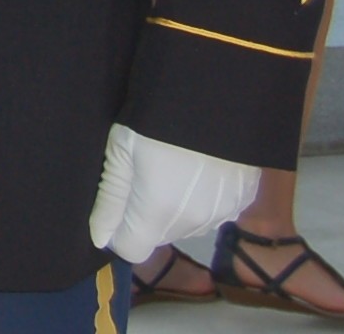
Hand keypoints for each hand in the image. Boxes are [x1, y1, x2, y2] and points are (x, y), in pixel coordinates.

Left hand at [87, 124, 260, 261]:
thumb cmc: (156, 118)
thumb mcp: (121, 151)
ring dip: (175, 208)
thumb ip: (110, 199)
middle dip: (146, 216)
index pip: (132, 249)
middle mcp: (194, 223)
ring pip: (187, 224)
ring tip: (172, 166)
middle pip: (159, 236)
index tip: (117, 203)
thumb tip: (100, 237)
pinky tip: (199, 166)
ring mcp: (223, 212)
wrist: (215, 95)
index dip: (118, 231)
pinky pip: (214, 211)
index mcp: (159, 213)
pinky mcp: (243, 198)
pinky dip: (203, 197)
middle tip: (143, 173)